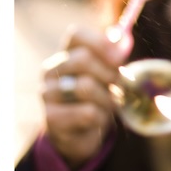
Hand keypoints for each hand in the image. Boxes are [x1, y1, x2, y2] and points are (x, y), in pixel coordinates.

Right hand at [41, 25, 124, 168]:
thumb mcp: (109, 76)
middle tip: (117, 88)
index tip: (120, 57)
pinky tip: (95, 122)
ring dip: (106, 100)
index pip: (76, 35)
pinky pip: (87, 112)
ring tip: (106, 107)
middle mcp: (51, 71)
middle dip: (109, 75)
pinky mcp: (50, 117)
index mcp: (65, 55)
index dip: (100, 43)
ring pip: (86, 86)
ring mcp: (47, 93)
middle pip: (83, 59)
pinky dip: (100, 118)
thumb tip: (122, 38)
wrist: (81, 135)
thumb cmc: (97, 100)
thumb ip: (114, 56)